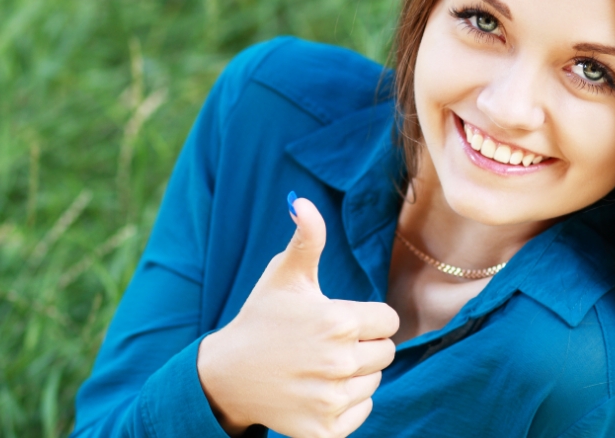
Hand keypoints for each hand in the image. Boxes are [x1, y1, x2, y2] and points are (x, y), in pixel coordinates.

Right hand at [197, 196, 399, 437]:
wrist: (226, 377)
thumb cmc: (261, 319)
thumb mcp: (283, 276)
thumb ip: (306, 238)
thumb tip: (304, 201)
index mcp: (338, 322)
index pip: (389, 321)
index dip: (367, 318)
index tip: (340, 320)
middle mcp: (338, 363)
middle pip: (386, 352)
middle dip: (363, 345)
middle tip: (328, 344)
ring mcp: (332, 400)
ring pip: (375, 381)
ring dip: (356, 374)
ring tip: (320, 367)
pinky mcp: (326, 430)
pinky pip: (364, 412)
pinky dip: (348, 404)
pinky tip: (319, 391)